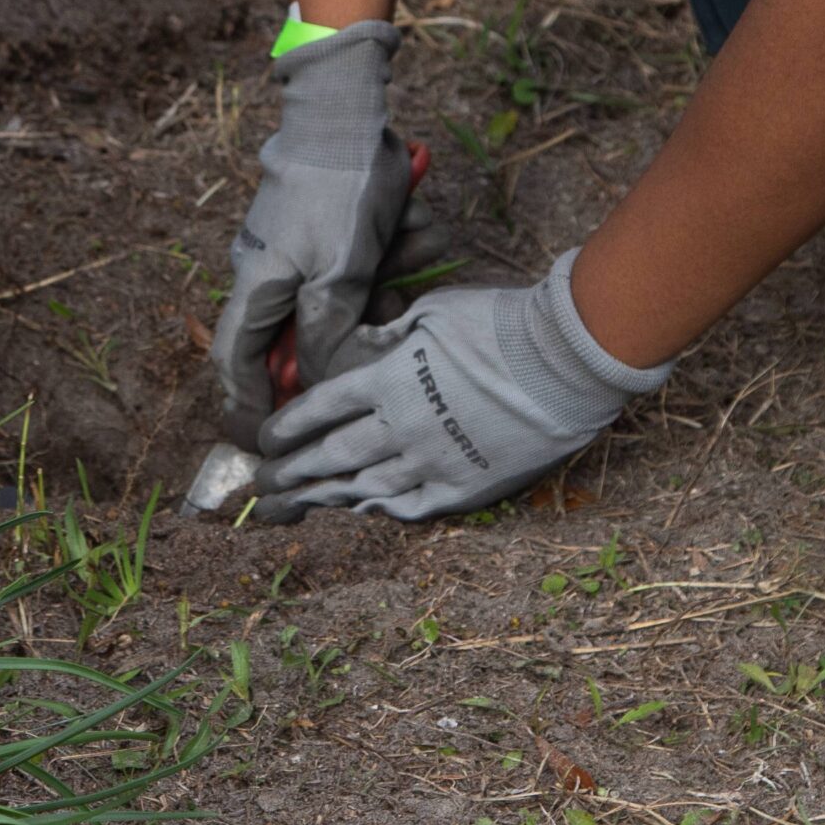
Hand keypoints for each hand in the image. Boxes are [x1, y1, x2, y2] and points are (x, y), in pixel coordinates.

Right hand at [210, 22, 414, 442]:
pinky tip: (409, 225)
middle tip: (386, 301)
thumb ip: (325, 332)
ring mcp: (306, 248)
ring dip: (387, 276)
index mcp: (258, 284)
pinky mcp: (339, 228)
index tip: (268, 446)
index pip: (235, 365)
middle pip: (307, 334)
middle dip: (356, 323)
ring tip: (402, 244)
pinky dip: (397, 250)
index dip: (246, 410)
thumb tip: (317, 382)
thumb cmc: (337, 185)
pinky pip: (373, 261)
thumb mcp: (337, 269)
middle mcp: (275, 272)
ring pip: (351, 296)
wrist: (351, 107)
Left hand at [255, 255, 669, 520]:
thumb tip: (360, 351)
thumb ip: (387, 336)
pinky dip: (379, 511)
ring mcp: (433, 462)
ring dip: (324, 498)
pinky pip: (411, 507)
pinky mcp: (465, 487)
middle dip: (292, 473)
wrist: (562, 363)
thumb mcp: (431, 313)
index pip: (321, 408)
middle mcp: (402, 426)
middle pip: (332, 455)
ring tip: (294, 507)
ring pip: (365, 488)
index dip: (288, 427)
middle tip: (262, 487)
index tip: (265, 442)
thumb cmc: (498, 324)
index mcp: (388, 379)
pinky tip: (359, 512)